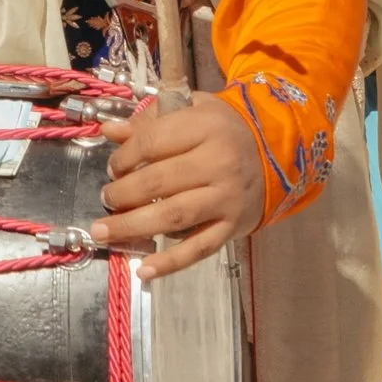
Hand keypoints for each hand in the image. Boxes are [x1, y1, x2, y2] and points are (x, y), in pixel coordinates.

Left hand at [95, 92, 265, 274]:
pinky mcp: (233, 227)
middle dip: (123, 194)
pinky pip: (199, 248)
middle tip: (106, 199)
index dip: (124, 157)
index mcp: (205, 127)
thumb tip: (109, 130)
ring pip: (174, 216)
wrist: (277, 155)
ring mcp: (227, 198)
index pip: (152, 142)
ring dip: (133, 226)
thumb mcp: (192, 111)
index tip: (112, 167)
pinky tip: (143, 270)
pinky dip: (170, 262)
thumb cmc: (224, 130)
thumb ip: (149, 121)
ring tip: (104, 232)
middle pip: (159, 182)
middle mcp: (219, 163)